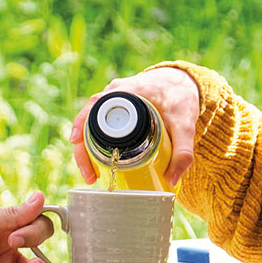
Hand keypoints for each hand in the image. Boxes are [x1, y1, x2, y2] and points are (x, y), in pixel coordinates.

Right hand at [68, 66, 200, 187]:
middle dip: (83, 149)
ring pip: (91, 124)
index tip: (76, 142)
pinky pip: (98, 124)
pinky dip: (94, 142)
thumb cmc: (181, 97)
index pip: (96, 104)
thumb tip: (171, 180)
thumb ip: (183, 152)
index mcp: (129, 90)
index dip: (82, 122)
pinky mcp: (115, 107)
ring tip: (92, 174)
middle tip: (89, 175)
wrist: (183, 82)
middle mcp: (116, 92)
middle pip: (88, 119)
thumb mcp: (186, 125)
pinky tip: (96, 162)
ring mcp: (113, 99)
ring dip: (86, 148)